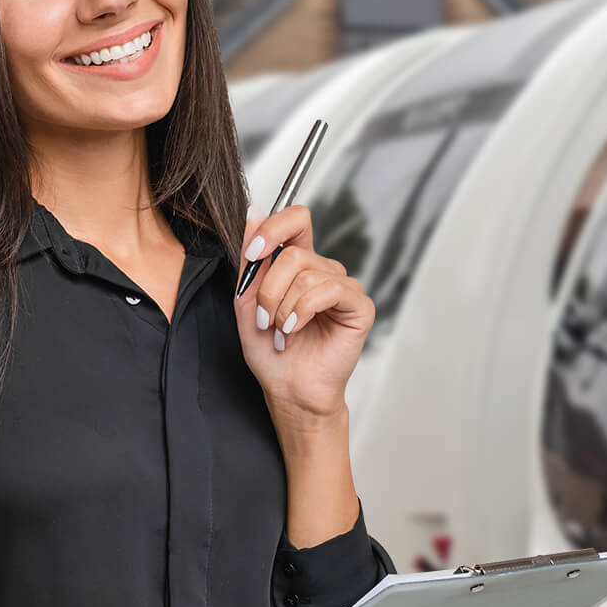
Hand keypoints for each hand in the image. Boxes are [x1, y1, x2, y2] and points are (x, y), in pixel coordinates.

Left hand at [237, 205, 373, 422]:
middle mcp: (324, 271)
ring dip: (284, 309)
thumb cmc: (271, 353)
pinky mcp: (359, 305)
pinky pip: (327, 290)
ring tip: (282, 332)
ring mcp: (343, 286)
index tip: (253, 253)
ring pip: (307, 274)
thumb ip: (251, 262)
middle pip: (294, 253)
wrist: (289, 390)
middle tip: (266, 320)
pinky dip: (302, 312)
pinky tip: (295, 332)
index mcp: (299, 265)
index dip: (274, 228)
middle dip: (269, 291)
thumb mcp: (247, 302)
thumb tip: (252, 217)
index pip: (296, 219)